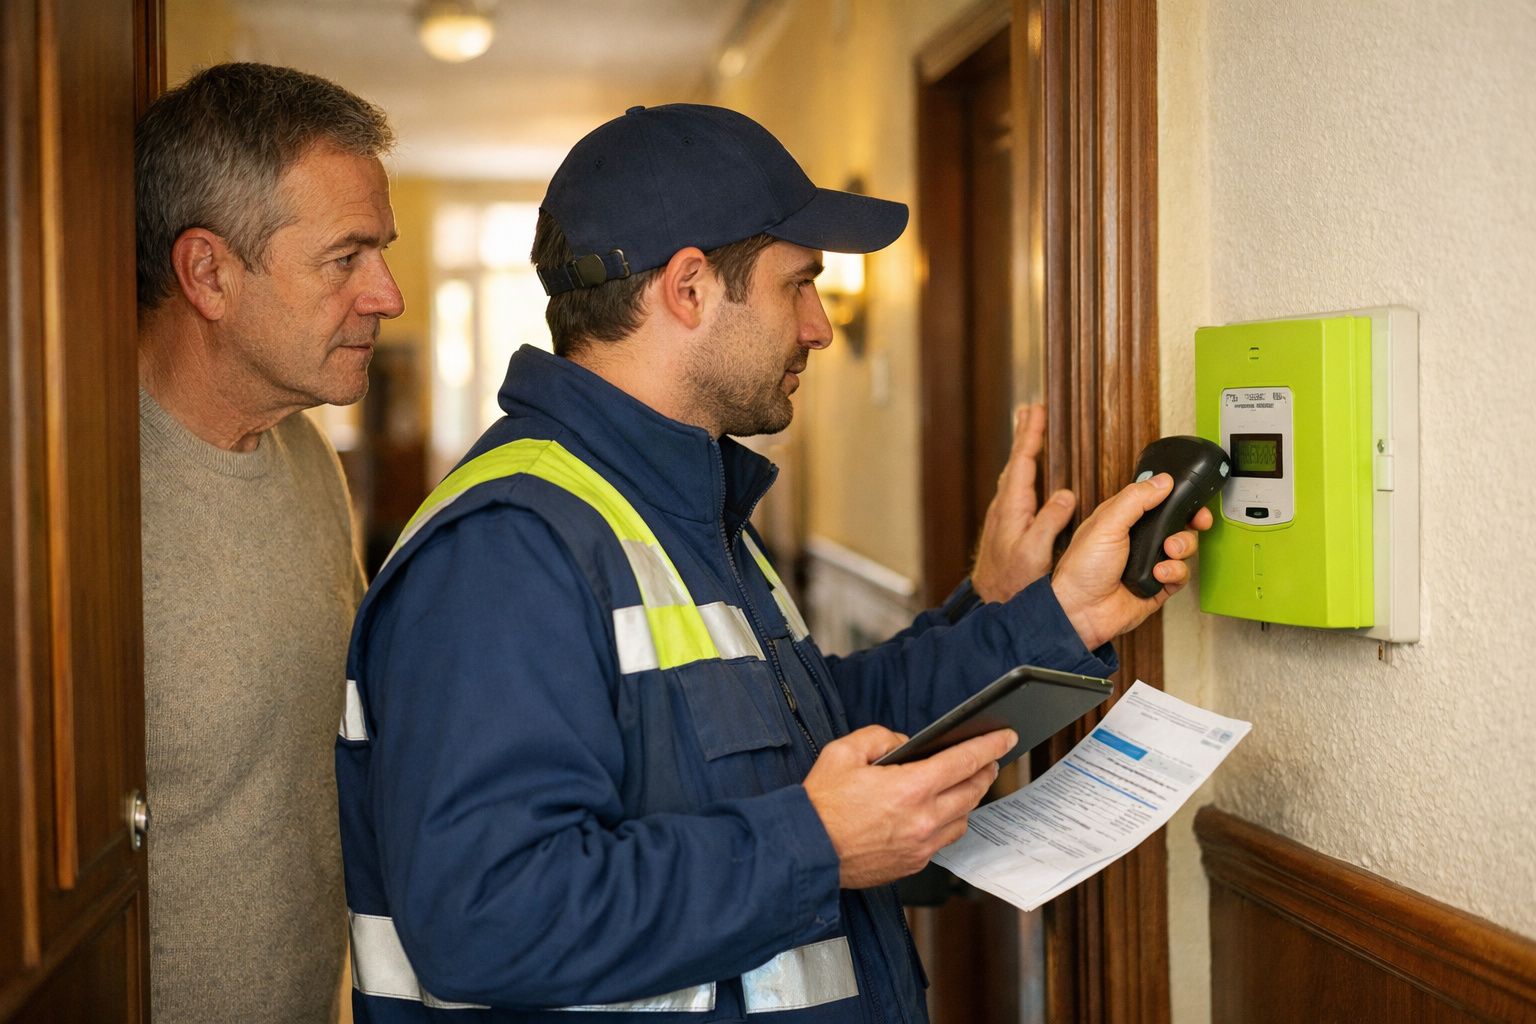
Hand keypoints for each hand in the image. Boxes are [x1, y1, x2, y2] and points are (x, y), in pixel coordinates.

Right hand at [803, 725, 1015, 888]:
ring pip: (963, 819)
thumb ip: (880, 737)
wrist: (805, 851)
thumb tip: (904, 743)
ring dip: (970, 798)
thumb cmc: (820, 804)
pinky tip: (942, 812)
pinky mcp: (912, 863)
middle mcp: (923, 819)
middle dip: (985, 770)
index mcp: (909, 788)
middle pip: (971, 791)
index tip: (1005, 736)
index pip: (964, 761)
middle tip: (990, 758)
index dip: (989, 746)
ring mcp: (920, 845)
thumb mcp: (844, 752)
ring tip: (967, 784)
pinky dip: (950, 822)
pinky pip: (944, 840)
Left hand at [971, 405, 1076, 602]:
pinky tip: (1026, 472)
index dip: (1030, 436)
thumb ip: (1048, 522)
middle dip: (1024, 434)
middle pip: (1015, 461)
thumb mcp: (1034, 552)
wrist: (991, 601)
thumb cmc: (1012, 581)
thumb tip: (1065, 494)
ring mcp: (1004, 515)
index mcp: (1012, 507)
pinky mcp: (1006, 524)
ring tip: (1028, 430)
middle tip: (1030, 409)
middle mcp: (1005, 507)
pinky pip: (1015, 486)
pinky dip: (1022, 469)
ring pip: (1014, 473)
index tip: (1036, 411)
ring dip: (1022, 450)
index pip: (1022, 462)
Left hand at [1050, 473, 1213, 649]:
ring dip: (1182, 546)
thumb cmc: (1082, 568)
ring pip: (1184, 548)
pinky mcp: (1159, 586)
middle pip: (1177, 523)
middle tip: (1197, 521)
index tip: (1190, 495)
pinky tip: (1159, 573)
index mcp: (1123, 519)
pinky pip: (1181, 575)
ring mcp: (1149, 562)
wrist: (1081, 611)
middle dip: (1190, 521)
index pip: (1156, 500)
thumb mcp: (1106, 524)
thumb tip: (1163, 480)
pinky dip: (1175, 572)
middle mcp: (1138, 539)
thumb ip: (1135, 499)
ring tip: (1168, 550)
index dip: (1175, 496)